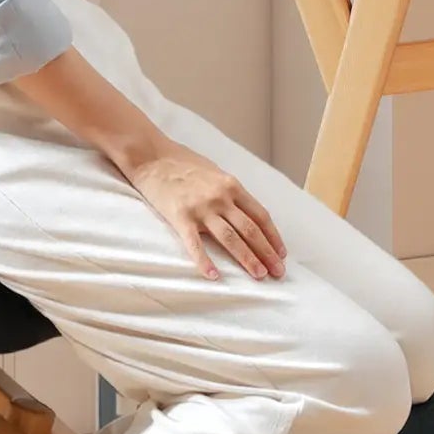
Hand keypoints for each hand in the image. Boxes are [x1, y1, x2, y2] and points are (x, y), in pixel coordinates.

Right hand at [121, 139, 287, 280]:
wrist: (152, 156)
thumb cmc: (184, 163)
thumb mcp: (216, 172)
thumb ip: (231, 192)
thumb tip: (247, 214)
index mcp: (232, 186)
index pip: (260, 215)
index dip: (273, 236)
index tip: (281, 253)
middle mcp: (220, 198)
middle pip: (250, 230)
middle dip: (266, 253)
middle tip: (277, 273)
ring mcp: (201, 208)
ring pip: (230, 239)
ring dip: (247, 259)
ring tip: (259, 275)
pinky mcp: (180, 218)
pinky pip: (195, 245)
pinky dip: (205, 262)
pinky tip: (214, 277)